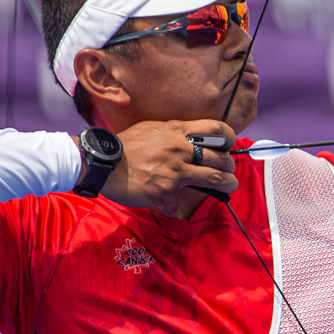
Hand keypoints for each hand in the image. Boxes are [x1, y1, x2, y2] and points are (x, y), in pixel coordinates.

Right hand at [103, 119, 239, 214]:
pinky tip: (173, 203)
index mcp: (177, 131)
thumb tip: (189, 141)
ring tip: (227, 186)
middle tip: (228, 171)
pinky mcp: (166, 190)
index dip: (229, 137)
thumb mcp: (152, 129)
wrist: (103, 162)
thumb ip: (173, 134)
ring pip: (215, 178)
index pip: (217, 128)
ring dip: (226, 184)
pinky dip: (177, 205)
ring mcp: (175, 171)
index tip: (229, 145)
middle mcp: (180, 149)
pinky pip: (180, 202)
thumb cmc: (125, 146)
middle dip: (229, 167)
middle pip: (221, 158)